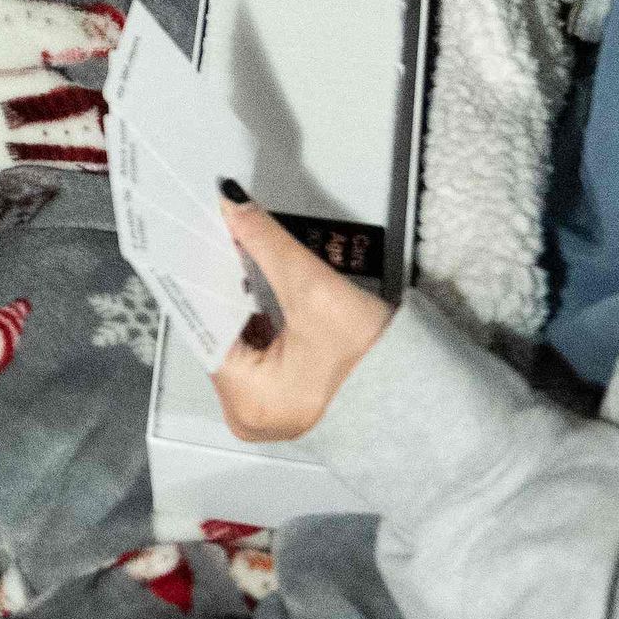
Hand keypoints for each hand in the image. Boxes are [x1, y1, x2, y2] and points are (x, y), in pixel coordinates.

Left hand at [211, 195, 396, 440]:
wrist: (421, 389)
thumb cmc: (367, 352)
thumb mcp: (313, 290)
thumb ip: (266, 244)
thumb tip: (230, 203)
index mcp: (245, 401)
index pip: (205, 327)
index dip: (203, 280)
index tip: (197, 240)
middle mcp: (244, 415)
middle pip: (217, 334)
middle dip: (221, 288)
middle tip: (218, 240)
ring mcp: (261, 413)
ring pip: (232, 341)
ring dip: (236, 302)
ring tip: (233, 258)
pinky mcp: (278, 403)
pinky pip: (251, 355)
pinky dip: (252, 322)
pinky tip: (252, 289)